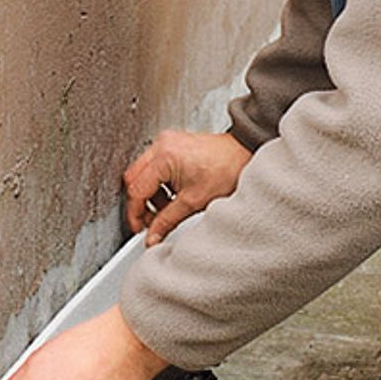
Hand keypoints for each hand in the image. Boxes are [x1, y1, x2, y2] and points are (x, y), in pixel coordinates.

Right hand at [123, 129, 251, 244]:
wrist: (246, 154)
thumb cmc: (228, 170)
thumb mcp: (194, 202)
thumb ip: (167, 222)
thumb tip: (152, 237)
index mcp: (163, 157)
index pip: (136, 190)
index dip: (135, 214)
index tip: (139, 228)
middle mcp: (161, 144)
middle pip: (134, 179)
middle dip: (141, 204)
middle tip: (149, 222)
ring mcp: (166, 142)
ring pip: (143, 174)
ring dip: (151, 195)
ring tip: (166, 210)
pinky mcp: (173, 144)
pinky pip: (155, 167)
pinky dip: (160, 184)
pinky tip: (172, 196)